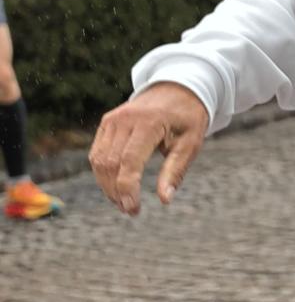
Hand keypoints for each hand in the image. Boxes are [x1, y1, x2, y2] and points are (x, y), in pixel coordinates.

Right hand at [89, 82, 210, 214]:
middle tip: (130, 210)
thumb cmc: (187, 119)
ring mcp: (112, 120)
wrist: (177, 90)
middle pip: (110, 163)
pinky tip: (115, 187)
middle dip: (116, 191)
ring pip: (99, 160)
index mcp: (149, 123)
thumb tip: (165, 200)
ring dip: (107, 185)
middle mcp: (125, 119)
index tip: (134, 209)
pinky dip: (103, 173)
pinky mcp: (106, 122)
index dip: (127, 188)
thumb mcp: (191, 144)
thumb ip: (176, 170)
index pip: (129, 161)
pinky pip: (97, 152)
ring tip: (123, 203)